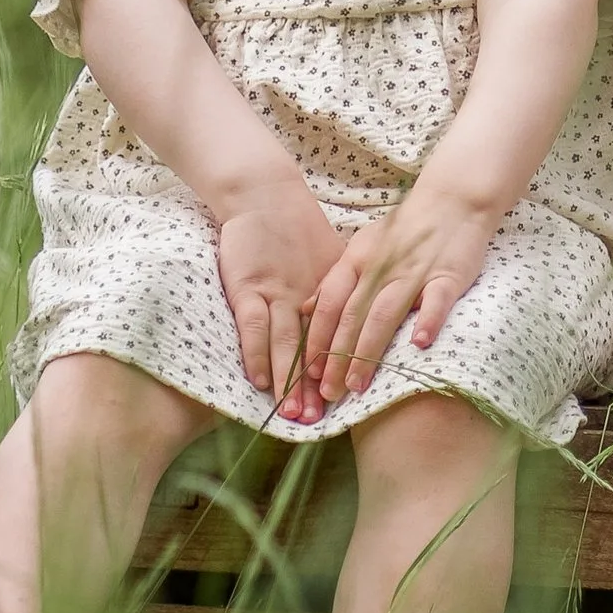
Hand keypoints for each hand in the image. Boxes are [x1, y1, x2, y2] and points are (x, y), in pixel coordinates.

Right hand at [216, 177, 348, 420]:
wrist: (264, 193)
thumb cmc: (295, 229)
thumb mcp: (329, 259)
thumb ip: (341, 291)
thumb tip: (366, 320)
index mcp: (329, 291)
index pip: (338, 336)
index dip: (342, 367)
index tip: (349, 399)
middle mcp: (305, 296)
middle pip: (315, 345)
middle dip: (317, 384)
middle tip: (322, 419)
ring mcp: (275, 292)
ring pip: (286, 341)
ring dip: (290, 378)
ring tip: (294, 412)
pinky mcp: (247, 286)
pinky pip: (252, 325)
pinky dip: (256, 353)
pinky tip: (260, 380)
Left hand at [302, 173, 500, 406]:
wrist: (452, 200)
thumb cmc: (404, 230)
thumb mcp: (362, 247)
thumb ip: (335, 280)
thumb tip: (304, 310)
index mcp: (357, 260)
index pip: (329, 304)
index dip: (317, 340)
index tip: (308, 374)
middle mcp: (380, 268)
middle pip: (352, 316)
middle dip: (336, 357)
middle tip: (328, 393)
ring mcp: (414, 271)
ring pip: (384, 313)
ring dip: (368, 350)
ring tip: (357, 384)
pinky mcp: (447, 275)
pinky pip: (435, 301)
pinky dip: (427, 322)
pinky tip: (419, 345)